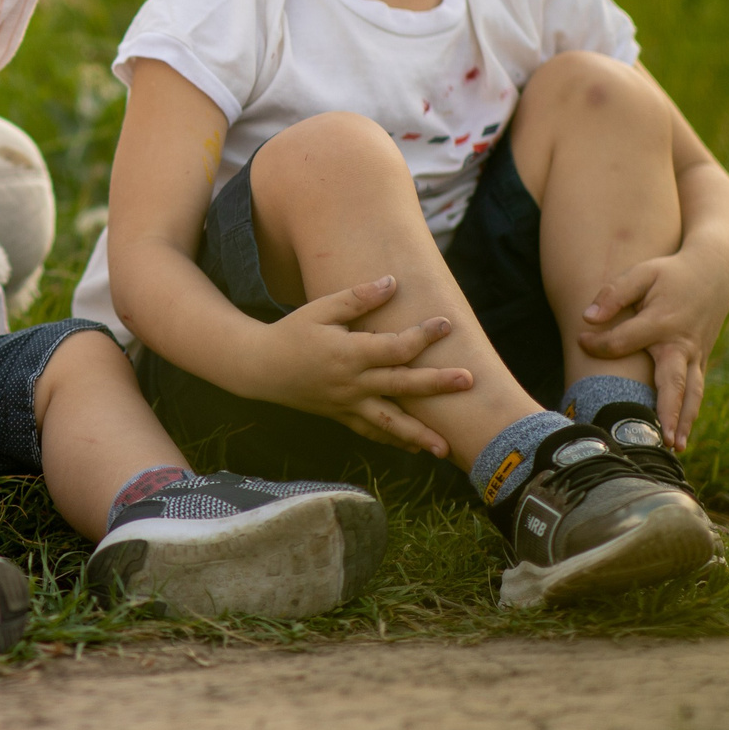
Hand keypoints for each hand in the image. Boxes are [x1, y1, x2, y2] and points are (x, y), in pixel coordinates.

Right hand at [239, 277, 473, 455]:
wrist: (260, 368)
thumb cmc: (292, 333)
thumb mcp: (320, 309)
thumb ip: (357, 297)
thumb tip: (392, 281)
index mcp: (348, 354)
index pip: (394, 347)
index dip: (422, 336)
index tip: (446, 323)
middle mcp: (351, 383)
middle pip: (401, 385)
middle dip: (437, 384)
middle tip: (468, 381)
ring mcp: (347, 404)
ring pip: (389, 421)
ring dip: (419, 434)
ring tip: (446, 448)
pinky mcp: (341, 416)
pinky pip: (371, 431)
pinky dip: (393, 440)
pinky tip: (416, 447)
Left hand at [577, 246, 728, 448]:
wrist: (714, 273)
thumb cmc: (670, 274)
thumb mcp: (642, 273)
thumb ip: (614, 294)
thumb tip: (588, 318)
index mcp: (662, 321)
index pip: (625, 341)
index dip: (600, 344)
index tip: (581, 341)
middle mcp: (682, 344)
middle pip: (674, 382)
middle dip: (668, 411)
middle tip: (662, 439)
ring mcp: (695, 355)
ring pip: (692, 394)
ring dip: (685, 421)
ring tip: (676, 448)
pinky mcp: (701, 361)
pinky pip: (696, 390)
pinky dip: (690, 413)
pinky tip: (680, 435)